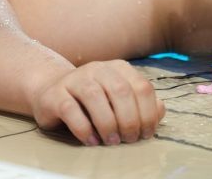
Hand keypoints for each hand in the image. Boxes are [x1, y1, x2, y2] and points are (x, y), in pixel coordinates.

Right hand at [29, 60, 164, 144]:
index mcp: (118, 68)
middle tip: (129, 139)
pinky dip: (84, 129)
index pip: (142, 87)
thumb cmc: (92, 102)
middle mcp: (97, 69)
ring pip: (95, 97)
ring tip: (112, 141)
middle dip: (129, 120)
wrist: (52, 93)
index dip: (148, 113)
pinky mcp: (56, 95)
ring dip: (108, 124)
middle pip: (121, 91)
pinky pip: (70, 110)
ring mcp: (75, 79)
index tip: (146, 134)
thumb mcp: (119, 100)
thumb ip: (140, 104)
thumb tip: (159, 111)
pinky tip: (92, 141)